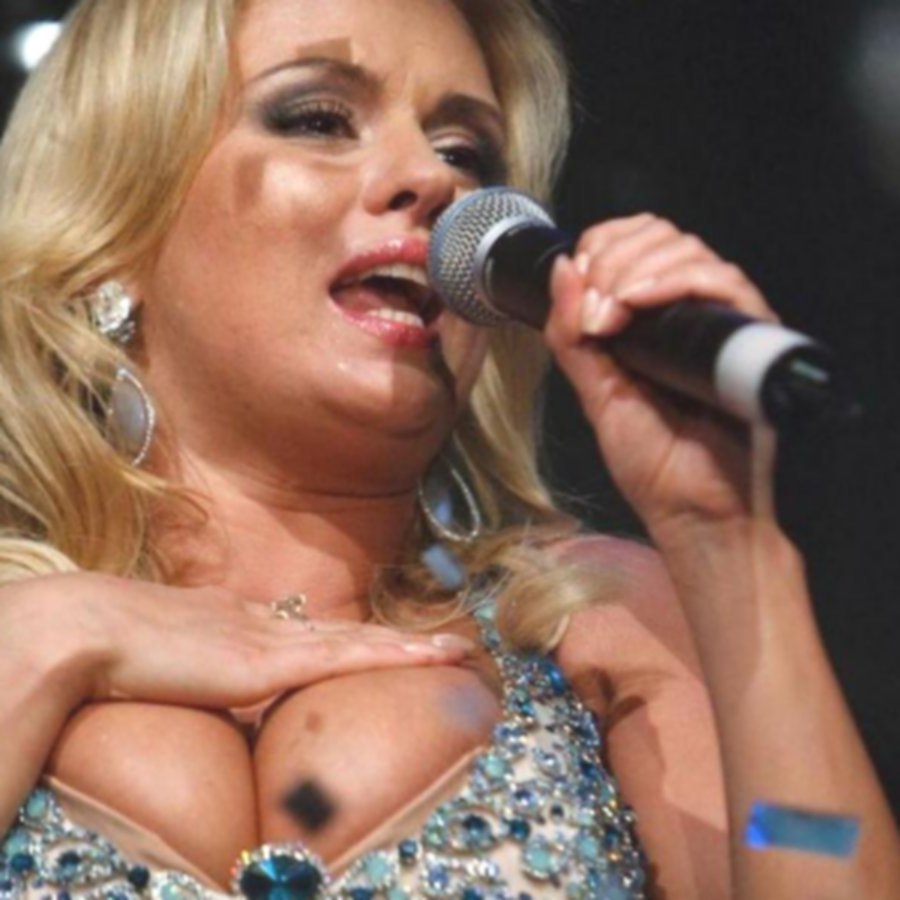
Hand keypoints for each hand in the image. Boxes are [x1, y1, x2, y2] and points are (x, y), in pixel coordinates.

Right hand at [0, 572, 471, 711]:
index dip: (354, 636)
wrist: (89, 629)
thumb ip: (201, 657)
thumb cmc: (115, 645)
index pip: (313, 627)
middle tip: (445, 642)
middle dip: (398, 638)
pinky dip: (391, 657)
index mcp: (242, 617)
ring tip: (454, 649)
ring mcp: (272, 638)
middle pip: (349, 629)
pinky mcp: (268, 661)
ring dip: (410, 646)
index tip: (383, 640)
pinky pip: (347, 658)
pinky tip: (424, 658)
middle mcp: (267, 620)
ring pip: (359, 640)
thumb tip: (219, 674)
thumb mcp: (169, 649)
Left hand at [544, 214, 777, 536]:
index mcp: (650, 322)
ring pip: (688, 250)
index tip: (580, 280)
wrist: (696, 511)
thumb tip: (562, 269)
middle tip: (593, 308)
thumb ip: (572, 337)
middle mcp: (687, 313)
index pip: (633, 243)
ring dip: (635, 269)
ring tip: (610, 314)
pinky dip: (673, 280)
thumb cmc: (653, 463)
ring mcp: (720, 321)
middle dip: (614, 257)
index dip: (603, 245)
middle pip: (660, 236)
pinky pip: (722, 282)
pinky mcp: (750, 334)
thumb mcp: (597, 393)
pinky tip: (638, 304)